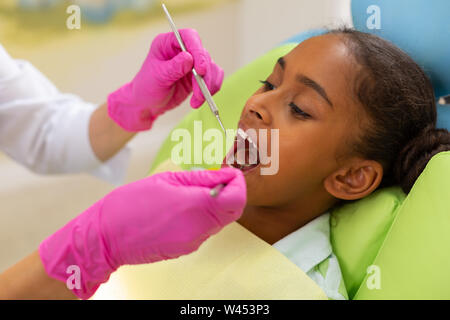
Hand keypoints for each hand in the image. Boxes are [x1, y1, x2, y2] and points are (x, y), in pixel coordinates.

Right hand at [38, 168, 245, 298]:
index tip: (230, 173)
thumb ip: (201, 178)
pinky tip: (181, 208)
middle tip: (213, 179)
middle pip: (233, 211)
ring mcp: (194, 242)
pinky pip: (204, 230)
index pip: (237, 197)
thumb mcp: (166, 180)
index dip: (238, 183)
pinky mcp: (186, 249)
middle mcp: (200, 228)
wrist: (106, 237)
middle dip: (229, 193)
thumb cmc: (130, 204)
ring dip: (215, 205)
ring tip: (190, 192)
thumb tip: (226, 174)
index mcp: (197, 206)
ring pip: (219, 221)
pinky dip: (202, 217)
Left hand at [107, 28, 223, 130]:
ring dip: (208, 86)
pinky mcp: (199, 76)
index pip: (189, 37)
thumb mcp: (157, 77)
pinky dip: (211, 89)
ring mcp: (193, 63)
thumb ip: (173, 67)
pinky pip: (213, 78)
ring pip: (211, 68)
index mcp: (168, 43)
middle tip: (199, 93)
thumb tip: (189, 58)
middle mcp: (182, 50)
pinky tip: (200, 100)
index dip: (198, 50)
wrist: (148, 104)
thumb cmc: (147, 88)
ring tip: (197, 101)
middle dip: (204, 76)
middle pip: (203, 55)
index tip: (200, 70)